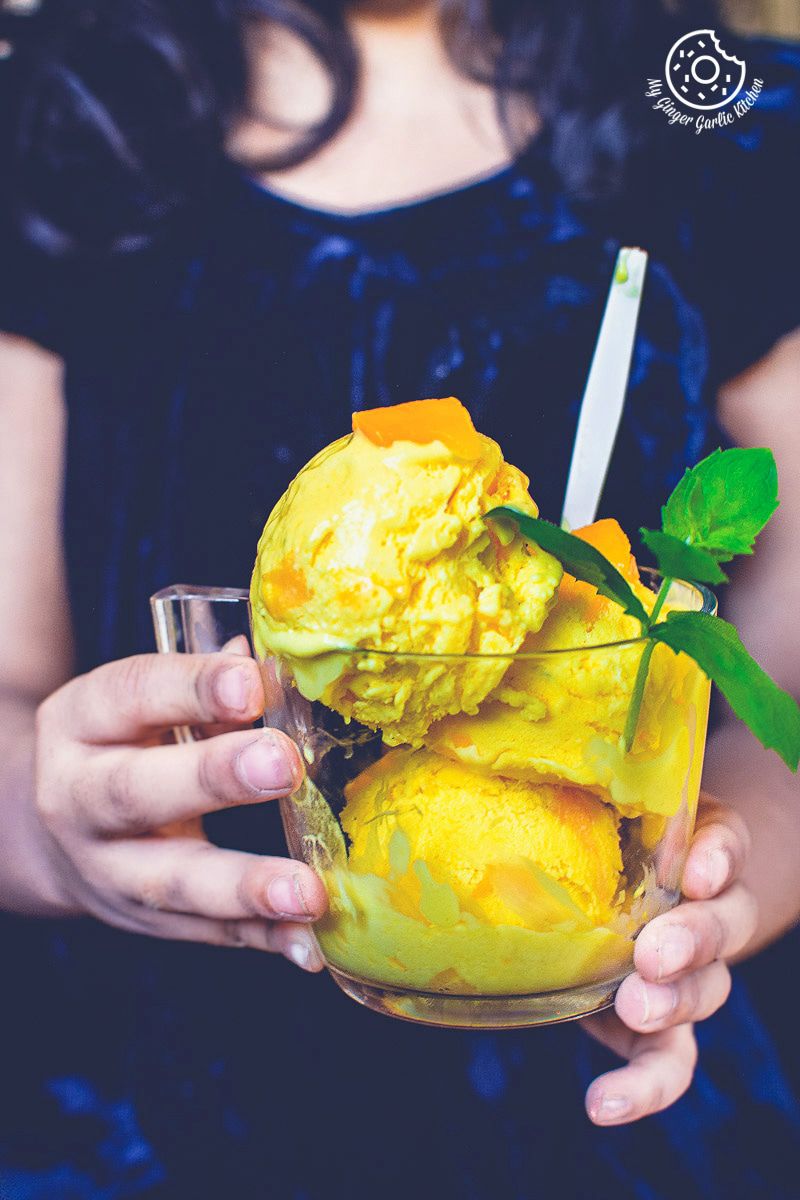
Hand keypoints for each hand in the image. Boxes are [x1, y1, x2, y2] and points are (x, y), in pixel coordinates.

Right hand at [34, 650, 326, 969]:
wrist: (52, 827)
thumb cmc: (120, 743)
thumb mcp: (140, 702)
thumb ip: (203, 684)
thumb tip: (267, 660)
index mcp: (81, 721)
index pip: (133, 694)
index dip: (192, 688)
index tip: (252, 684)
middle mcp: (80, 797)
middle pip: (137, 790)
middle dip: (213, 778)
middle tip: (282, 765)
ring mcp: (108, 870)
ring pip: (170, 882)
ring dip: (244, 887)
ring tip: (306, 890)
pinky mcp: (146, 921)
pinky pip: (208, 934)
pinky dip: (263, 938)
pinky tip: (310, 943)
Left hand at [583, 795, 756, 1124]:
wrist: (645, 892)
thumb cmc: (621, 837)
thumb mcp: (619, 804)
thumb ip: (586, 793)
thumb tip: (502, 761)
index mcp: (703, 847)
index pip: (725, 845)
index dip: (717, 859)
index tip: (697, 869)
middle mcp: (708, 911)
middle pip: (719, 928)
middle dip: (690, 942)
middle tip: (653, 954)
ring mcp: (689, 973)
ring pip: (703, 994)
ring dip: (672, 1005)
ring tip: (636, 1009)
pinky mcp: (659, 1024)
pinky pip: (668, 1061)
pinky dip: (644, 1086)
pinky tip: (604, 1104)